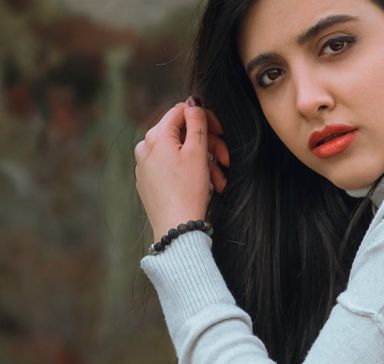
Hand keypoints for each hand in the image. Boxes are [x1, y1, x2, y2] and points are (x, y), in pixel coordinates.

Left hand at [134, 98, 229, 241]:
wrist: (176, 228)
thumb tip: (193, 102)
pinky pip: (172, 168)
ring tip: (220, 180)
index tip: (221, 132)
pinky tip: (206, 186)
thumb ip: (196, 122)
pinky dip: (191, 172)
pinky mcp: (149, 182)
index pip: (182, 111)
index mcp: (156, 136)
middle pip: (183, 134)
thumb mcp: (198, 152)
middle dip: (208, 145)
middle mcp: (145, 148)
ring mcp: (145, 166)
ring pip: (181, 152)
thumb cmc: (188, 191)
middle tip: (226, 160)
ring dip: (204, 162)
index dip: (205, 118)